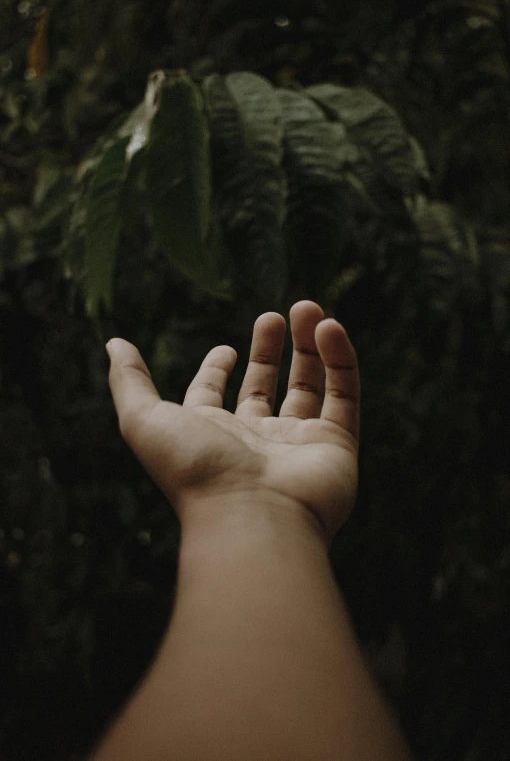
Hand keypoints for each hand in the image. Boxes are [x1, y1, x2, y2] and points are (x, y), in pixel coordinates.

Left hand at [106, 300, 359, 543]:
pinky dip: (340, 359)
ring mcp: (298, 444)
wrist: (252, 518)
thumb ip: (129, 381)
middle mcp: (255, 441)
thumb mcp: (145, 420)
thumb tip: (114, 343)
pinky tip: (329, 326)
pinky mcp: (337, 445)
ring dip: (309, 346)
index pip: (215, 398)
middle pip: (266, 388)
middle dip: (270, 350)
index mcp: (212, 437)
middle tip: (273, 315)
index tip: (226, 349)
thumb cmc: (195, 471)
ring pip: (309, 387)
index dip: (217, 370)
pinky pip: (344, 395)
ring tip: (308, 306)